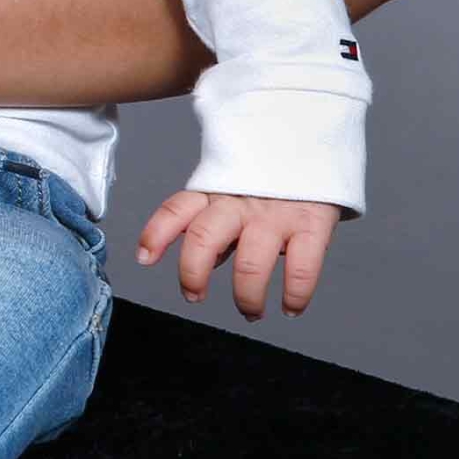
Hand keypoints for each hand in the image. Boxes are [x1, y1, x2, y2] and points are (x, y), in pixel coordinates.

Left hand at [137, 190, 339, 318]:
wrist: (314, 146)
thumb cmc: (267, 181)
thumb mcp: (232, 195)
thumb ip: (216, 226)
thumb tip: (205, 264)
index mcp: (214, 191)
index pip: (176, 209)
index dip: (156, 234)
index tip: (144, 258)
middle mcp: (240, 202)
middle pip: (204, 237)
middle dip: (193, 273)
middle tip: (193, 296)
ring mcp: (275, 214)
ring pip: (250, 263)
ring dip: (247, 296)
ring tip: (249, 312)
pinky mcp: (312, 224)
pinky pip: (301, 268)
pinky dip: (294, 295)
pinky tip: (290, 307)